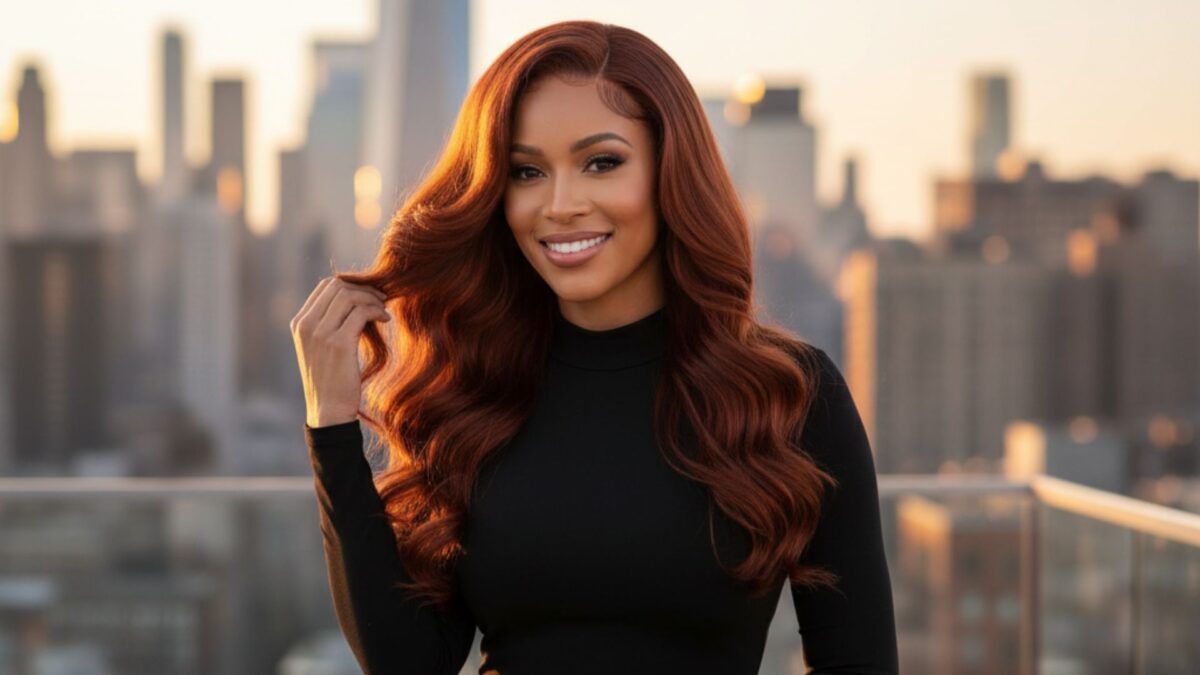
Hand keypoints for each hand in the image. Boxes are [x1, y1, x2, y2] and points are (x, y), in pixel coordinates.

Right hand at [290, 276, 390, 427]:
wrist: (329, 412)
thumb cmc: (331, 381)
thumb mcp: (321, 348)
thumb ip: (329, 323)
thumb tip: (356, 298)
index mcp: (299, 323)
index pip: (325, 286)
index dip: (351, 285)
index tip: (368, 295)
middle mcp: (306, 325)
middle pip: (338, 286)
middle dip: (363, 288)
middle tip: (381, 300)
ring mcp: (320, 333)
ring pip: (350, 296)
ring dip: (372, 299)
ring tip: (383, 310)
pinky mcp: (338, 344)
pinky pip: (361, 312)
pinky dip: (377, 311)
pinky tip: (385, 320)